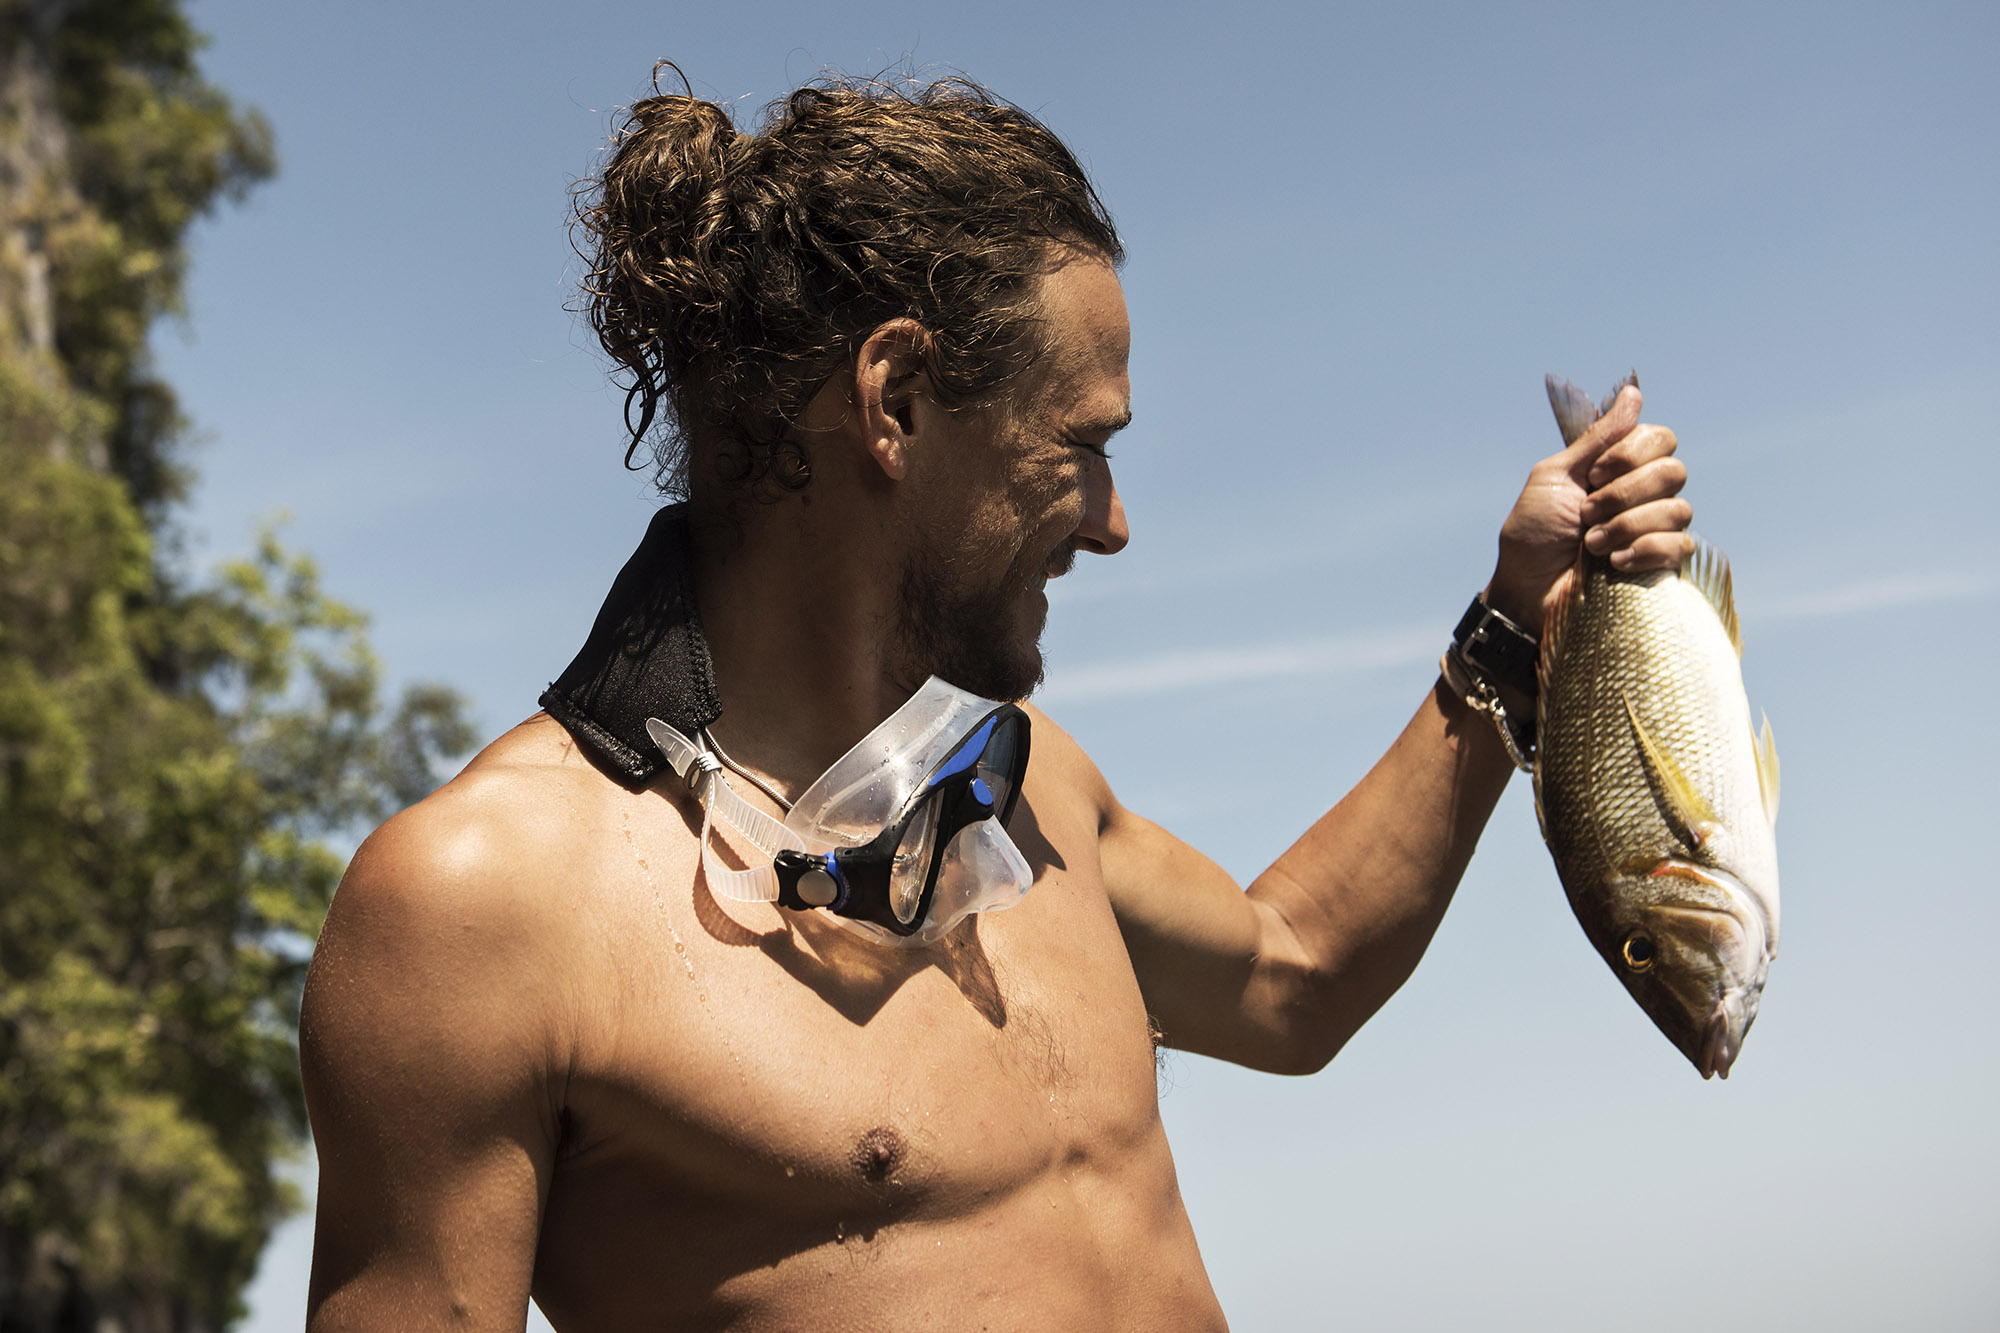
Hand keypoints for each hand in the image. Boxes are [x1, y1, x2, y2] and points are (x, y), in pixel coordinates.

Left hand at [1484, 385, 1690, 633]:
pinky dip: (1644, 550)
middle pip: (1674, 472)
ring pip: (1679, 509)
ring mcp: (1657, 531)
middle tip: (1586, 513)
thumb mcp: (1555, 476)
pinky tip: (1614, 563)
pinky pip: (1681, 545)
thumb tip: (1634, 392)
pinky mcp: (1663, 565)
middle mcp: (1646, 495)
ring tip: (1589, 544)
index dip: (1631, 453)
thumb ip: (1598, 439)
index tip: (1593, 474)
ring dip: (1626, 525)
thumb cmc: (1533, 535)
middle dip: (1624, 493)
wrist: (1526, 591)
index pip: (1661, 439)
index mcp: (1621, 469)